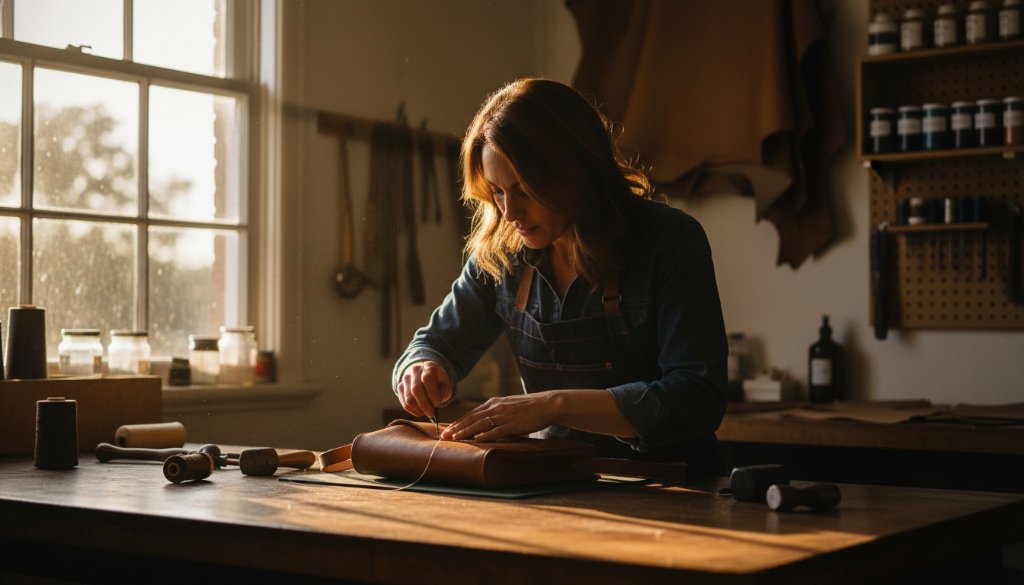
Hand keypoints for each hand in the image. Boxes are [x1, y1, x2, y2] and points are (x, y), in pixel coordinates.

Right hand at [396, 361, 452, 417]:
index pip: (427, 379)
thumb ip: (444, 392)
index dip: (432, 394)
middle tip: (431, 414)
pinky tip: (420, 411)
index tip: (437, 404)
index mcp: (428, 367)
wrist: (425, 374)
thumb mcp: (445, 383)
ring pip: (409, 398)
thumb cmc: (437, 381)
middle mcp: (414, 370)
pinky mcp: (400, 387)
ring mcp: (405, 379)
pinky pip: (404, 403)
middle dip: (425, 405)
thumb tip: (435, 404)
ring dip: (419, 409)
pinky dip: (413, 411)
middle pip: (416, 390)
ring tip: (427, 413)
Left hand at [441, 393, 558, 441]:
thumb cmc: (529, 407)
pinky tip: (475, 440)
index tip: (448, 429)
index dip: (459, 422)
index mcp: (494, 402)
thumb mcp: (509, 405)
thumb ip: (497, 411)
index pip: (472, 413)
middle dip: (457, 427)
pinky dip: (484, 435)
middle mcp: (496, 407)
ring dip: (465, 432)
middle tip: (444, 435)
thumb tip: (487, 420)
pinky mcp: (512, 424)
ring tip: (454, 438)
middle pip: (471, 418)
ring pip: (480, 424)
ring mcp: (503, 416)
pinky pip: (495, 431)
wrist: (546, 404)